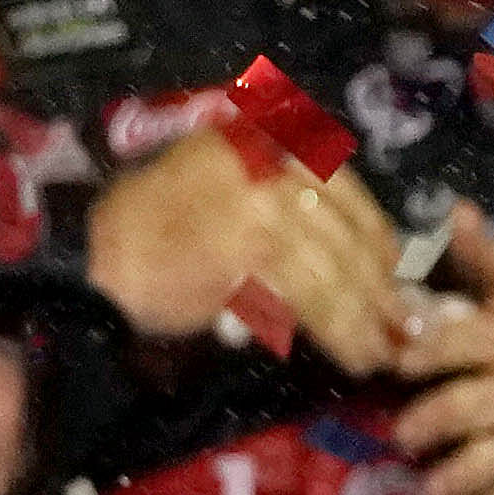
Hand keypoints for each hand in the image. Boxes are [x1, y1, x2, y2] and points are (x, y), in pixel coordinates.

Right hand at [84, 129, 405, 371]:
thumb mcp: (225, 190)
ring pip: (332, 268)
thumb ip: (284, 204)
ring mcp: (259, 202)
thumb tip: (356, 256)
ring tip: (378, 354)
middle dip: (377, 285)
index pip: (340, 183)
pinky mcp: (251, 250)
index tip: (392, 271)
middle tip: (401, 327)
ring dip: (363, 318)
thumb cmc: (152, 233)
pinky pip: (311, 297)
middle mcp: (267, 160)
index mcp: (264, 138)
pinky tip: (351, 357)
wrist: (92, 261)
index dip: (374, 232)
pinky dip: (338, 332)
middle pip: (343, 229)